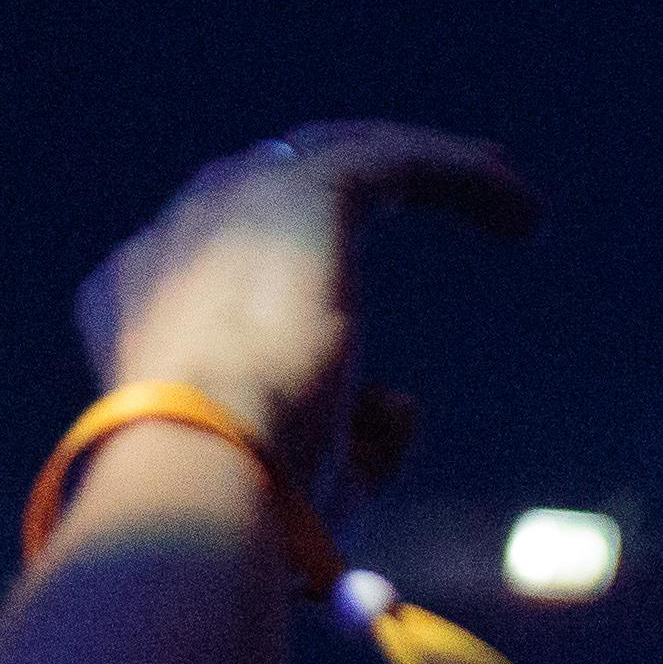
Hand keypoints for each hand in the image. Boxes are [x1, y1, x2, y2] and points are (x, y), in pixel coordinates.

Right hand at [72, 123, 540, 499]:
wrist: (199, 469)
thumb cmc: (239, 505)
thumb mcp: (292, 483)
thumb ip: (343, 438)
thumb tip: (400, 401)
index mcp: (138, 306)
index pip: (218, 265)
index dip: (288, 274)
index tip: (346, 314)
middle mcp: (176, 237)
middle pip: (272, 185)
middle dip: (352, 184)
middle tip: (428, 197)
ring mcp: (236, 203)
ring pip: (340, 157)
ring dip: (424, 171)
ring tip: (505, 198)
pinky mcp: (305, 192)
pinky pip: (395, 160)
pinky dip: (460, 176)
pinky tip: (524, 214)